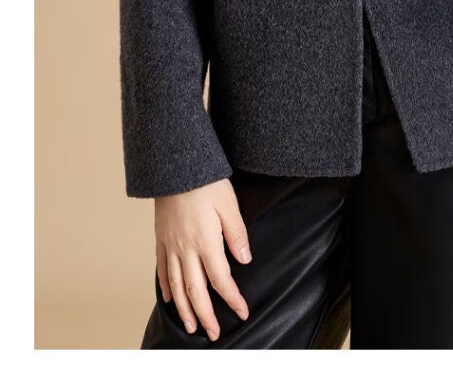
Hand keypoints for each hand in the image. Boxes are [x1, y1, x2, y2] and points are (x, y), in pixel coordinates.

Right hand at [154, 177, 251, 340]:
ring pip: (177, 286)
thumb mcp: (228, 204)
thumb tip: (244, 261)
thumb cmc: (205, 181)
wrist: (174, 166)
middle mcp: (186, 249)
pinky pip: (162, 269)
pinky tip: (169, 298)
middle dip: (206, 315)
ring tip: (191, 326)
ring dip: (184, 309)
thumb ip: (237, 234)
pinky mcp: (160, 238)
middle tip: (213, 333)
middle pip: (196, 291)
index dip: (232, 299)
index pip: (221, 280)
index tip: (242, 312)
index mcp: (206, 242)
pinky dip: (165, 287)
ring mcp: (170, 245)